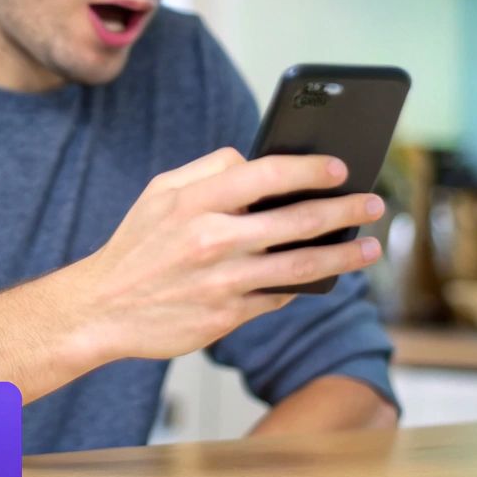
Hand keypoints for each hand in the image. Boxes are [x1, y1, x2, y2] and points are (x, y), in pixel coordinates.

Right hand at [63, 147, 383, 361]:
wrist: (102, 309)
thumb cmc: (137, 245)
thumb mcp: (160, 192)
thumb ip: (208, 170)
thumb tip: (256, 160)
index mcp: (197, 201)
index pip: (268, 174)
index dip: (311, 169)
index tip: (341, 168)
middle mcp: (213, 240)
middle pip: (297, 221)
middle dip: (345, 211)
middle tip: (374, 204)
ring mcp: (223, 282)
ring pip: (301, 266)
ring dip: (343, 256)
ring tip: (369, 247)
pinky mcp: (227, 317)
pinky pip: (278, 298)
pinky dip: (304, 286)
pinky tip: (326, 277)